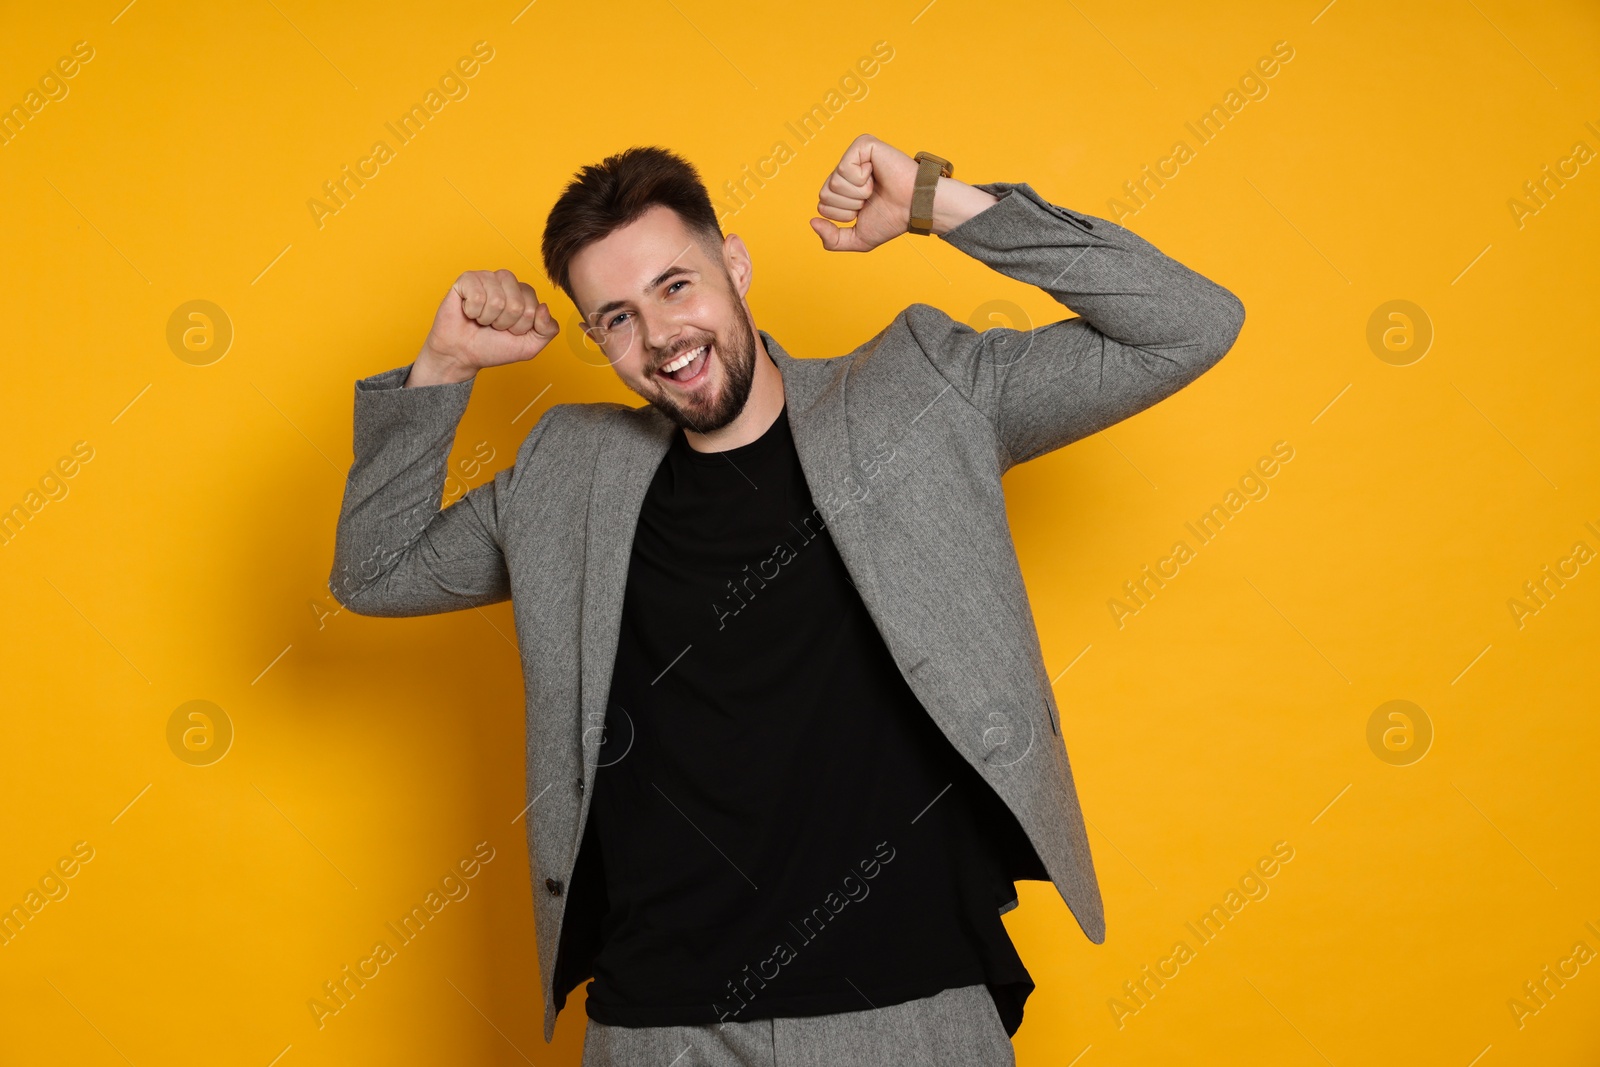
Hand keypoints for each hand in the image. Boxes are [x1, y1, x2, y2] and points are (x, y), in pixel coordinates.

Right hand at [407, 269, 559, 386]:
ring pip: (497, 300)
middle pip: (517, 304)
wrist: (462, 354)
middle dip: (504, 323)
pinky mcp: (466, 279)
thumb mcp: (530, 346)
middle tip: (493, 326)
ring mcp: (487, 278)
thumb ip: (548, 330)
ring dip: (488, 318)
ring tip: (481, 319)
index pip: (533, 308)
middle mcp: (507, 282)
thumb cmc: (493, 347)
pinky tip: (469, 312)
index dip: (520, 327)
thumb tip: (544, 307)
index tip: (509, 331)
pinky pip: (477, 296)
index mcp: (524, 293)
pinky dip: (472, 312)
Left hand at [808, 133, 920, 252]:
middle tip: (872, 198)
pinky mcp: (863, 145)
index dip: (844, 214)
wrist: (914, 208)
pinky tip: (876, 175)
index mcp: (843, 189)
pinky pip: (844, 168)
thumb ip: (832, 240)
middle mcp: (846, 171)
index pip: (823, 206)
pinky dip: (861, 179)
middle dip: (849, 204)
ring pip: (834, 183)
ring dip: (858, 193)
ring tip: (875, 187)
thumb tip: (812, 222)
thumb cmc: (892, 219)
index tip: (866, 209)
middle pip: (824, 194)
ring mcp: (854, 156)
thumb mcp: (858, 238)